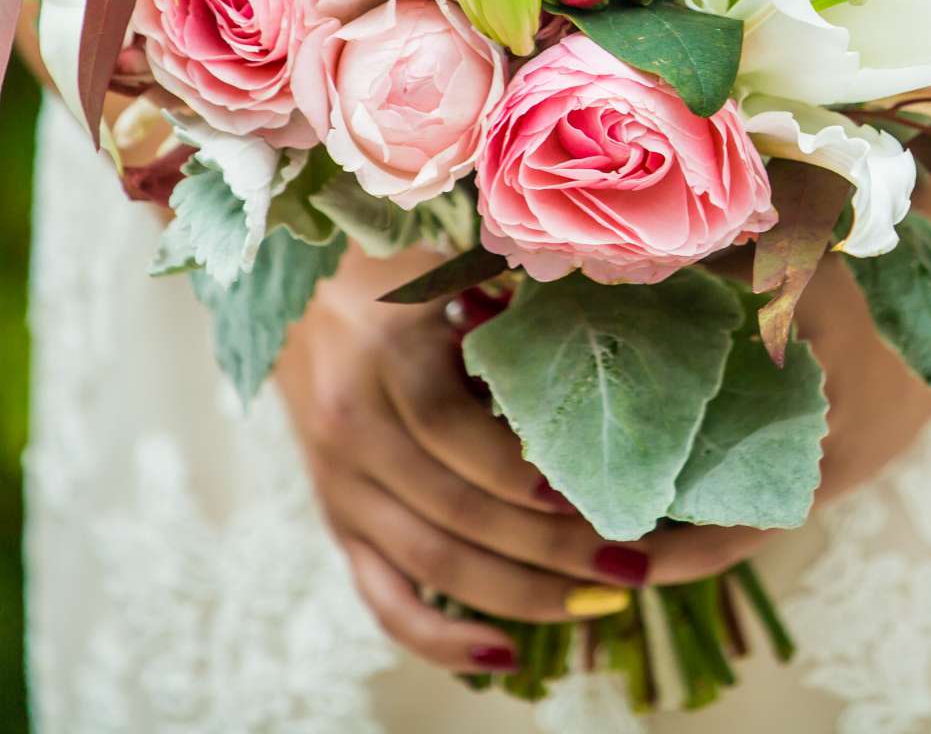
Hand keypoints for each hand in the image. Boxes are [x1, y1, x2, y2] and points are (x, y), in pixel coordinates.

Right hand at [273, 252, 767, 673]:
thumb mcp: (450, 273)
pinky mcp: (338, 523)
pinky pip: (383, 599)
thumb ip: (514, 311)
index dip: (523, 472)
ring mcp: (341, 486)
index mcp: (386, 358)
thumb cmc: (398, 277)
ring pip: (429, 563)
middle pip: (454, 511)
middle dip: (551, 549)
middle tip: (633, 565)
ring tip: (601, 604)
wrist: (296, 293)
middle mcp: (355, 429)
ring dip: (521, 595)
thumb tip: (611, 340)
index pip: (453, 430)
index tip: (596, 494)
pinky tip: (504, 656)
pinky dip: (441, 638)